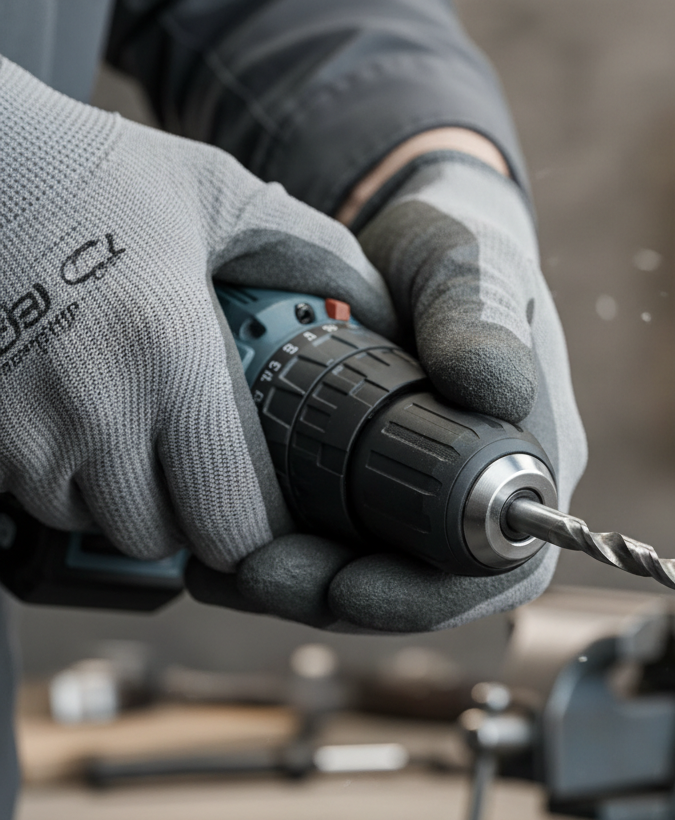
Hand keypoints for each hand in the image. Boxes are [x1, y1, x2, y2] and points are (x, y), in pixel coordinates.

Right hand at [0, 59, 394, 572]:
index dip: (258, 528)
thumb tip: (381, 312)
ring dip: (120, 496)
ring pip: (92, 521)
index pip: (232, 521)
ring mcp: (19, 429)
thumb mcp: (220, 194)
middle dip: (190, 514)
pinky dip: (60, 476)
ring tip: (133, 427)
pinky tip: (75, 416)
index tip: (268, 508)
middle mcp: (93, 408)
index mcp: (171, 357)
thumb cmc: (91, 171)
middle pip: (162, 536)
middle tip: (200, 464)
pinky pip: (30, 497)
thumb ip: (315, 253)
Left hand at [197, 136, 587, 632]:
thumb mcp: (466, 267)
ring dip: (298, 583)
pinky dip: (278, 551)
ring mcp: (424, 495)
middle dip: (339, 595)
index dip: (427, 594)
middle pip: (423, 586)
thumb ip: (480, 320)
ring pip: (369, 573)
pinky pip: (333, 543)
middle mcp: (482, 493)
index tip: (350, 585)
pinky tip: (221, 548)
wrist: (399, 244)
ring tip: (224, 567)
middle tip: (261, 576)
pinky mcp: (372, 489)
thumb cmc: (452, 248)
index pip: (496, 563)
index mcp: (529, 457)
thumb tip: (495, 389)